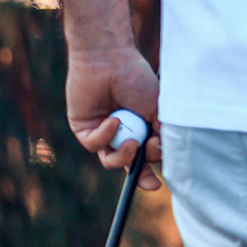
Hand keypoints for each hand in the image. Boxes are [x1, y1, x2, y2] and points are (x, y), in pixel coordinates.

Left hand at [66, 45, 163, 190]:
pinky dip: (106, 135)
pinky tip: (113, 118)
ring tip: (133, 140)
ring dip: (124, 154)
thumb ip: (162, 133)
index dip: (148, 176)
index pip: (145, 159)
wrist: (110, 60)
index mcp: (141, 129)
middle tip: (148, 151)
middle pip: (128, 165)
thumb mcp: (158, 109)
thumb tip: (163, 156)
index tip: (155, 187)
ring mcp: (102, 132)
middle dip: (139, 168)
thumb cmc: (137, 79)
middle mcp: (122, 134)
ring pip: (110, 160)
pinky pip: (95, 144)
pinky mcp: (83, 128)